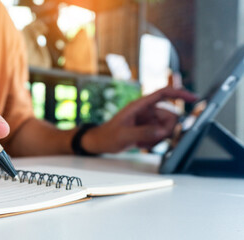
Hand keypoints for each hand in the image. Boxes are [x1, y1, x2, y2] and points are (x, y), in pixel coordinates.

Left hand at [81, 87, 196, 152]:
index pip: (163, 94)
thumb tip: (161, 131)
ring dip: (158, 138)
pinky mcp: (148, 129)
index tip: (194, 98)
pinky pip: (160, 135)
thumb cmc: (108, 135)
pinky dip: (154, 141)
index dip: (180, 94)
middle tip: (152, 139)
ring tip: (142, 142)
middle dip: (166, 129)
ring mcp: (148, 120)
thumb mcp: (124, 135)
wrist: (100, 142)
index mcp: (140, 105)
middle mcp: (146, 111)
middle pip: (170, 116)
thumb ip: (143, 132)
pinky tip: (141, 144)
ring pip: (166, 127)